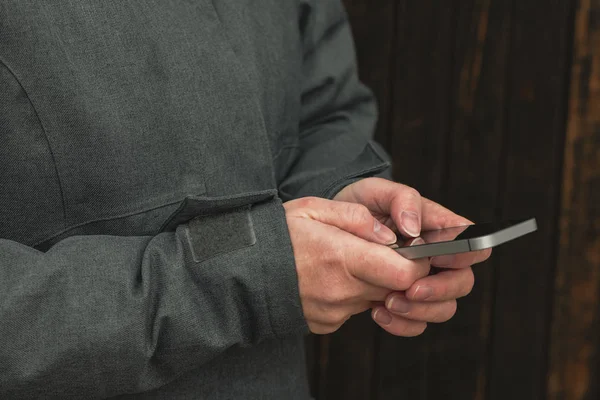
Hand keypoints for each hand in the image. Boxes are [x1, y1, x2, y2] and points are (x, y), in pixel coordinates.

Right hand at [284, 197, 429, 334]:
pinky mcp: (325, 324)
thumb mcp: (312, 208)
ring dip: (370, 281)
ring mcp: (333, 312)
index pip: (406, 273)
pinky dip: (349, 294)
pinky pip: (352, 309)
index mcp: (342, 258)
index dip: (417, 262)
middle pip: (395, 289)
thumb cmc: (274, 235)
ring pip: (373, 299)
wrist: (238, 270)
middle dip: (394, 270)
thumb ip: (356, 218)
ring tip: (343, 260)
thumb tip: (389, 235)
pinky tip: (327, 277)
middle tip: (375, 250)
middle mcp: (341, 292)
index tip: (409, 248)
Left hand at [333, 178, 491, 334]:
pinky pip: (416, 324)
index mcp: (440, 230)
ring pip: (444, 308)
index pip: (474, 244)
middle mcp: (437, 260)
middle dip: (440, 290)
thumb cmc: (365, 204)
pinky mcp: (404, 302)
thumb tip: (413, 228)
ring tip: (389, 302)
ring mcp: (422, 283)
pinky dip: (401, 324)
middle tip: (411, 289)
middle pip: (463, 282)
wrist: (336, 226)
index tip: (436, 257)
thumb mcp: (379, 191)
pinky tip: (377, 312)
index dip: (465, 254)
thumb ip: (402, 200)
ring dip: (420, 311)